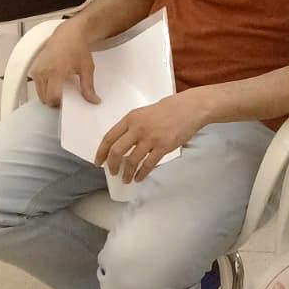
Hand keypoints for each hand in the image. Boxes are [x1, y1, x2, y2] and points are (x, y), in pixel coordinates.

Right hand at [30, 22, 96, 106]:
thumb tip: (94, 101)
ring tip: (61, 88)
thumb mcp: (87, 68)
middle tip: (67, 96)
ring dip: (49, 95)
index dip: (61, 102)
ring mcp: (37, 70)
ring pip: (40, 94)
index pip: (53, 96)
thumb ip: (88, 86)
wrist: (68, 34)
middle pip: (45, 98)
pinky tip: (55, 82)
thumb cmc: (78, 49)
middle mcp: (44, 71)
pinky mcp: (34, 69)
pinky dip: (45, 88)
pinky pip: (37, 86)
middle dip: (55, 101)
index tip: (70, 100)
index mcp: (57, 71)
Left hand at [95, 88, 209, 182]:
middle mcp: (138, 128)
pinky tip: (139, 178)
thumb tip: (122, 145)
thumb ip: (132, 126)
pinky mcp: (163, 147)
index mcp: (131, 118)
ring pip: (132, 161)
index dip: (101, 152)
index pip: (109, 137)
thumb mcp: (144, 113)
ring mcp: (151, 138)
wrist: (190, 108)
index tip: (98, 162)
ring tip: (126, 179)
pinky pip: (148, 165)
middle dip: (112, 165)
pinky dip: (141, 174)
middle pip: (117, 151)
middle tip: (112, 172)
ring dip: (127, 173)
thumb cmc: (168, 109)